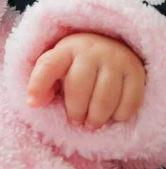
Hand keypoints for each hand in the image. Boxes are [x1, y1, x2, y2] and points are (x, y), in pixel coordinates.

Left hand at [27, 33, 145, 128]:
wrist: (111, 44)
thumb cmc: (76, 62)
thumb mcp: (56, 65)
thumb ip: (42, 80)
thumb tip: (34, 103)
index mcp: (67, 49)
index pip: (49, 66)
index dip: (38, 85)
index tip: (32, 104)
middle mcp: (92, 51)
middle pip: (79, 88)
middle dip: (75, 111)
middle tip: (75, 122)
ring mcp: (116, 60)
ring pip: (105, 98)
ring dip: (97, 118)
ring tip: (91, 124)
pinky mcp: (136, 71)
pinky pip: (129, 101)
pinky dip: (119, 115)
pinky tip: (111, 116)